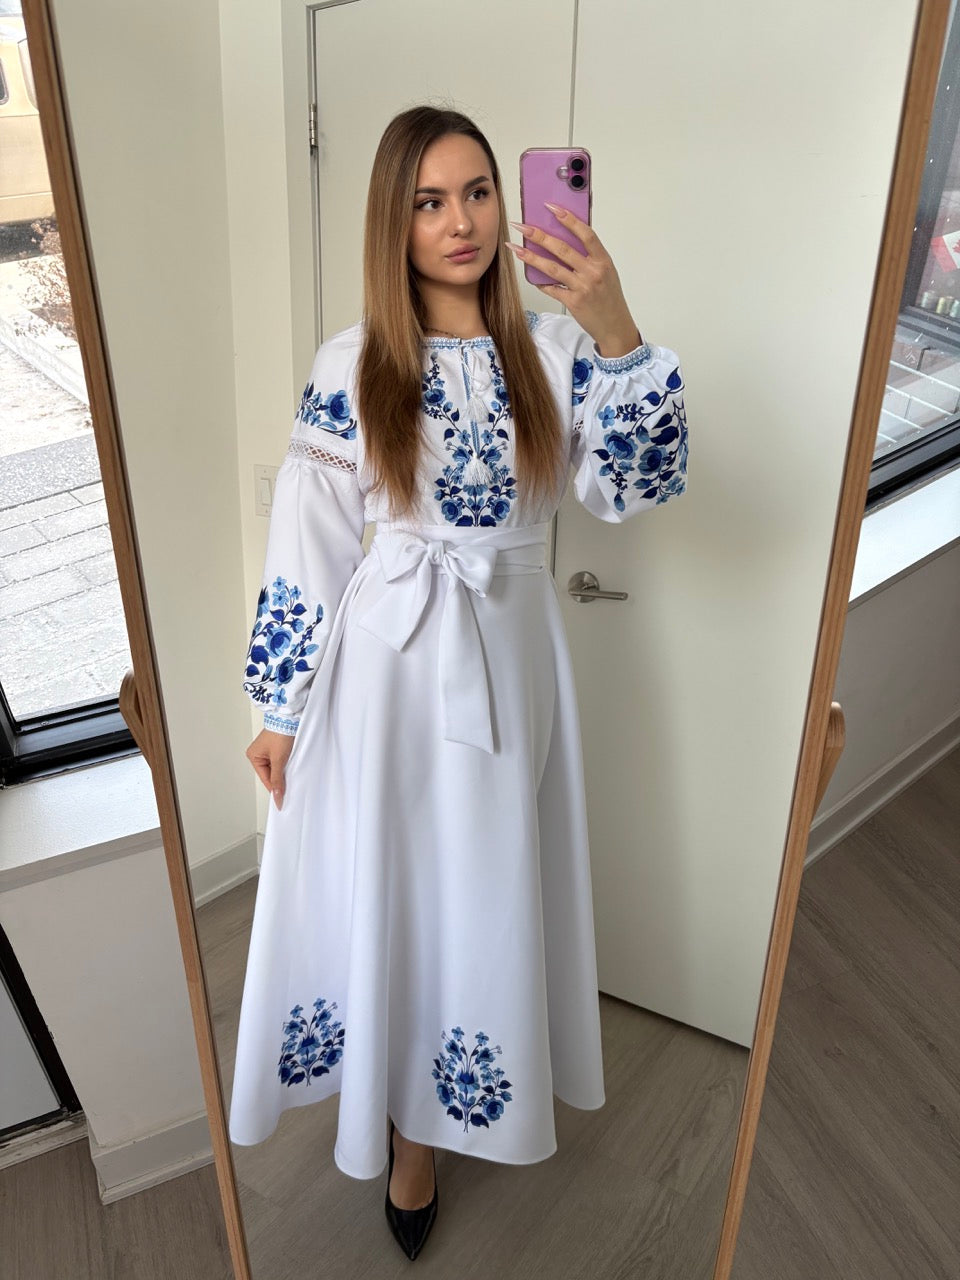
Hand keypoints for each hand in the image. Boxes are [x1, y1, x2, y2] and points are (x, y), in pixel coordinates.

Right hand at [246, 728, 293, 809]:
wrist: (290, 718)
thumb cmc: (281, 734)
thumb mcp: (279, 760)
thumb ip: (278, 780)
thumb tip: (277, 797)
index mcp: (253, 756)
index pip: (265, 778)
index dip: (274, 789)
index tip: (281, 800)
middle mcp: (258, 754)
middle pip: (270, 774)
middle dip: (280, 780)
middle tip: (290, 789)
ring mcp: (267, 751)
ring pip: (276, 769)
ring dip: (284, 772)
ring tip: (292, 776)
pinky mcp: (276, 748)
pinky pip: (280, 762)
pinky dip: (286, 766)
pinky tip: (292, 768)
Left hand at [505, 205, 640, 355]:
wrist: (615, 326)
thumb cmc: (609, 298)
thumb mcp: (606, 272)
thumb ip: (590, 256)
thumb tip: (567, 238)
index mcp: (603, 260)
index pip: (585, 233)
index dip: (568, 219)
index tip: (551, 207)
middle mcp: (593, 272)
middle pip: (562, 248)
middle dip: (539, 235)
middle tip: (522, 226)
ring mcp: (582, 287)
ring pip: (552, 268)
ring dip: (531, 257)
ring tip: (516, 248)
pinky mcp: (573, 302)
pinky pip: (551, 288)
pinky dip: (540, 281)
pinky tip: (530, 275)